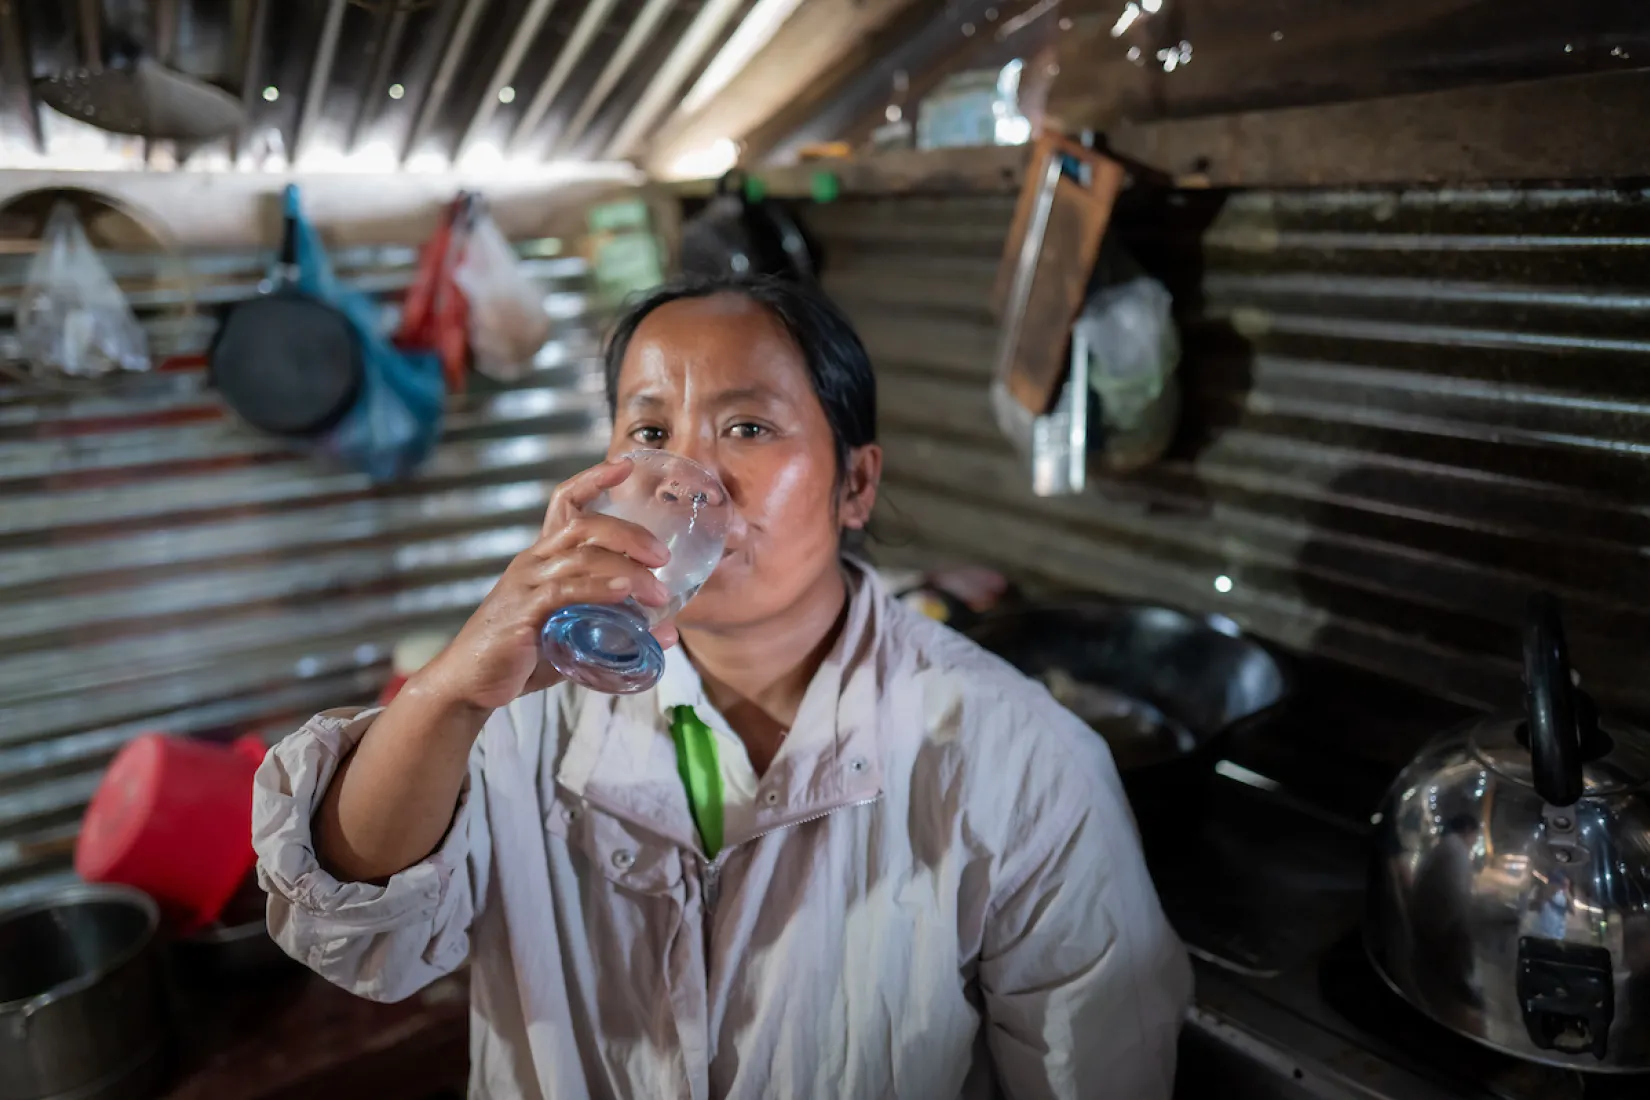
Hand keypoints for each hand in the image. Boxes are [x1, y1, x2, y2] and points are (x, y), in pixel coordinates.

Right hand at [415, 457, 675, 711]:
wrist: (468, 685)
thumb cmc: (521, 656)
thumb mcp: (574, 635)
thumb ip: (618, 629)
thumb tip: (670, 632)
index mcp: (543, 558)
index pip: (564, 502)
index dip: (594, 479)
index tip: (626, 465)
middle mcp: (533, 562)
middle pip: (584, 524)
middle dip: (630, 533)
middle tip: (663, 557)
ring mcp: (526, 585)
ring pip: (581, 556)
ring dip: (626, 569)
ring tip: (657, 592)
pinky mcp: (523, 613)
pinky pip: (564, 591)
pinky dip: (598, 588)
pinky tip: (623, 594)